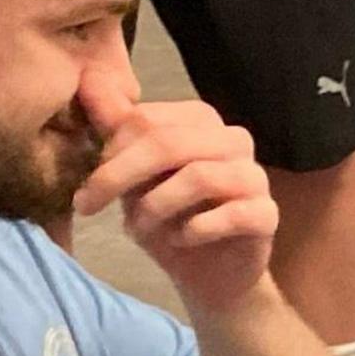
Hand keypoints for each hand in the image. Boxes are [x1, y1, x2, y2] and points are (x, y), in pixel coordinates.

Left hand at [73, 90, 278, 318]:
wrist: (209, 277)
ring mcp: (255, 176)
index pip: (147, 120)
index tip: (86, 189)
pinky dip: (195, 231)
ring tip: (139, 230)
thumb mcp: (130, 177)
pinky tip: (180, 241)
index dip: (109, 153)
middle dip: (120, 176)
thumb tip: (88, 79)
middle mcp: (233, 140)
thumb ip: (114, 130)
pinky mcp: (267, 214)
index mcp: (200, 121)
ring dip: (156, 207)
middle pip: (170, 143)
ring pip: (200, 177)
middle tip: (88, 206)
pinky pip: (231, 215)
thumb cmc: (168, 220)